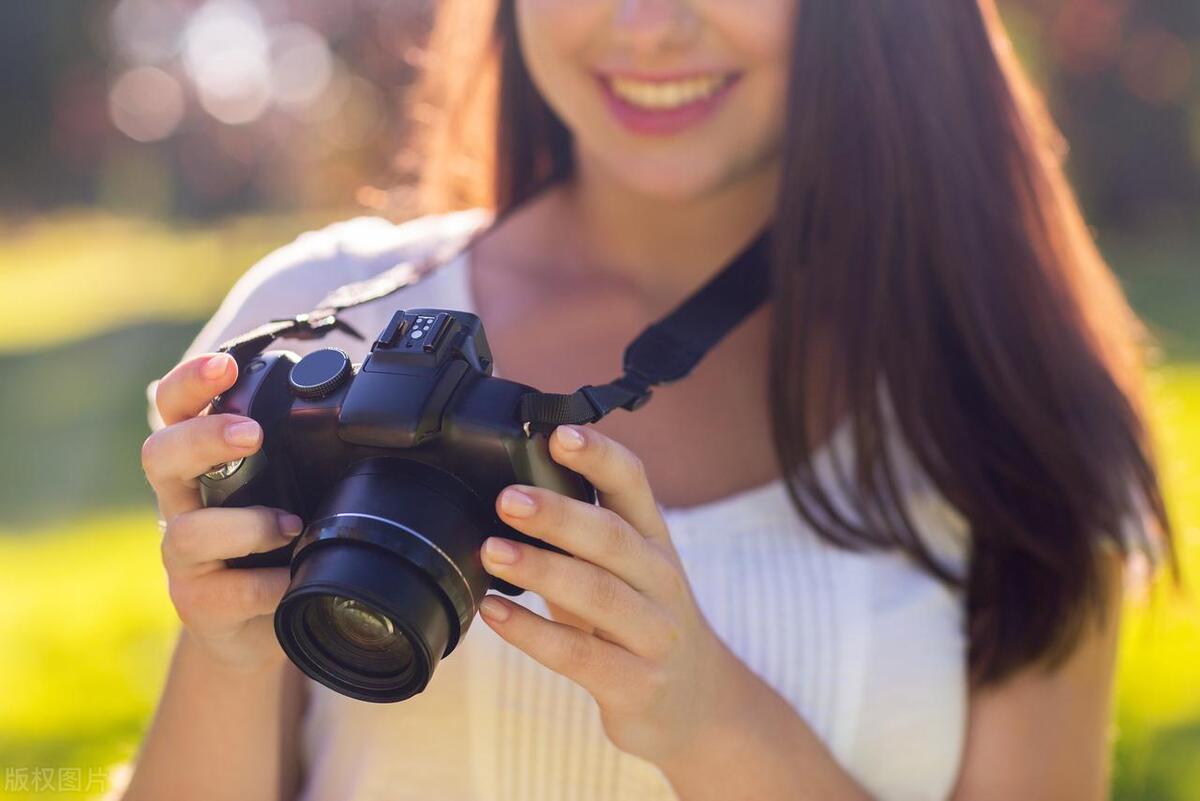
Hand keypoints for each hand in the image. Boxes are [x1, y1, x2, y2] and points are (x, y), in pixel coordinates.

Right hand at [141, 352, 302, 672]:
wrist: (262, 626)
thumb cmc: (279, 541)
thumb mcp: (292, 488)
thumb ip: (308, 451)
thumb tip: (369, 399)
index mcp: (203, 463)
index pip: (177, 409)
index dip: (191, 382)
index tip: (225, 364)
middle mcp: (183, 503)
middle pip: (160, 456)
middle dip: (202, 439)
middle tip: (249, 435)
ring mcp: (185, 556)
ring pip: (186, 531)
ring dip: (244, 524)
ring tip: (291, 526)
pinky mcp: (199, 603)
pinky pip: (226, 591)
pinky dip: (266, 584)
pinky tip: (292, 580)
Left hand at [477, 424, 750, 764]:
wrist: (696, 703)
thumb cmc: (639, 622)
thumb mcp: (624, 571)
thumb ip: (580, 535)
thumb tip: (506, 490)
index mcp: (654, 539)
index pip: (634, 483)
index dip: (599, 455)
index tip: (559, 433)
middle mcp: (661, 579)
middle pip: (612, 538)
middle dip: (560, 515)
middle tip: (508, 499)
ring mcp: (654, 633)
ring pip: (598, 594)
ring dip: (541, 570)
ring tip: (492, 552)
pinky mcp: (637, 683)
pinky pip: (580, 654)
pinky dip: (532, 633)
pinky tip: (494, 614)